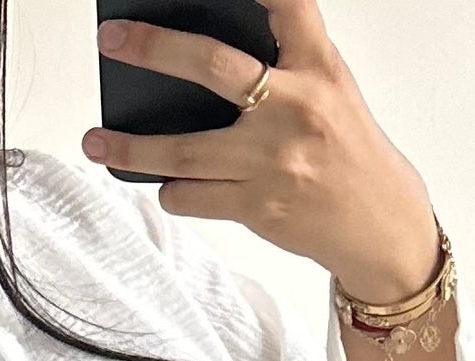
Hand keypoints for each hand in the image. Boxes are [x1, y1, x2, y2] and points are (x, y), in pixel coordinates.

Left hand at [82, 0, 439, 302]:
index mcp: (319, 65)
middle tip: (112, 39)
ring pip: (184, 151)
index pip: (287, 3)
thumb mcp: (328, 87)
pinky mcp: (260, 207)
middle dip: (154, 48)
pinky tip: (166, 184)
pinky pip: (194, 196)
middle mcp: (297, 106)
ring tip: (96, 141)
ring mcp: (275, 160)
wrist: (379, 225)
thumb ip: (282, 63)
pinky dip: (172, 190)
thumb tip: (201, 57)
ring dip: (131, 148)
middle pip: (213, 65)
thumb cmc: (344, 149)